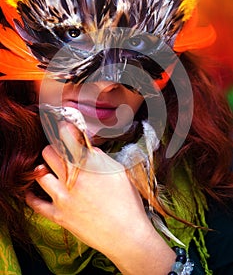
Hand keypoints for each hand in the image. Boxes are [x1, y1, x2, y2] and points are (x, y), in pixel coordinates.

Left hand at [26, 123, 174, 273]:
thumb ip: (99, 157)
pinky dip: (32, 195)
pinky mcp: (58, 215)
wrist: (126, 234)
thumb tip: (86, 147)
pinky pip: (36, 203)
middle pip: (49, 152)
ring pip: (40, 173)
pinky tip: (32, 191)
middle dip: (53, 148)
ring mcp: (62, 197)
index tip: (62, 128)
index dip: (63, 130)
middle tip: (58, 152)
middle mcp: (71, 177)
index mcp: (88, 164)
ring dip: (43, 168)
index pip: (67, 138)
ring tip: (48, 170)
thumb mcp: (118, 171)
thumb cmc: (127, 202)